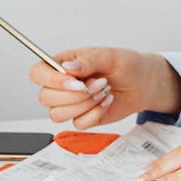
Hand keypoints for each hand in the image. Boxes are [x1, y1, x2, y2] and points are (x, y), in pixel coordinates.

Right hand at [29, 47, 180, 129]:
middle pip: (45, 97)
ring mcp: (70, 103)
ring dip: (84, 105)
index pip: (38, 73)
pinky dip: (94, 114)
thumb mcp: (109, 56)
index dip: (51, 80)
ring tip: (103, 91)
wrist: (142, 84)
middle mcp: (62, 85)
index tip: (75, 81)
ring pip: (57, 114)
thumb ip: (88, 61)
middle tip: (99, 83)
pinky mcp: (82, 117)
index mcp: (63, 64)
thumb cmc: (125, 65)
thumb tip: (67, 68)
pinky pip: (77, 124)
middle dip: (75, 95)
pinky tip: (106, 102)